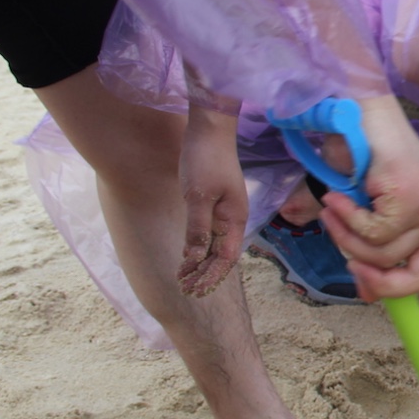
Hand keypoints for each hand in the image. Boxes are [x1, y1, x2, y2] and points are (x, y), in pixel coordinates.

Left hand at [177, 105, 247, 297]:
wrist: (210, 128)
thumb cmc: (205, 160)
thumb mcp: (198, 197)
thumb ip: (198, 229)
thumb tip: (195, 258)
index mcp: (234, 219)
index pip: (225, 257)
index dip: (210, 276)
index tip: (193, 290)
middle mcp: (233, 218)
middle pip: (222, 254)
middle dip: (205, 274)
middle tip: (186, 290)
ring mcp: (225, 209)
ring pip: (215, 245)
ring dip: (200, 263)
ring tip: (184, 278)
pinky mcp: (215, 200)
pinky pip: (209, 232)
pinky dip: (198, 246)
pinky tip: (189, 254)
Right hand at [316, 95, 418, 340]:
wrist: (355, 111)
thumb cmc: (358, 157)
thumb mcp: (363, 213)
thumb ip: (372, 250)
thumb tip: (368, 289)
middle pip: (418, 278)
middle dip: (380, 283)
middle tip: (353, 268)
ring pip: (385, 257)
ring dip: (348, 239)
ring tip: (336, 209)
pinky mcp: (414, 198)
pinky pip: (374, 234)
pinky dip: (347, 220)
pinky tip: (340, 196)